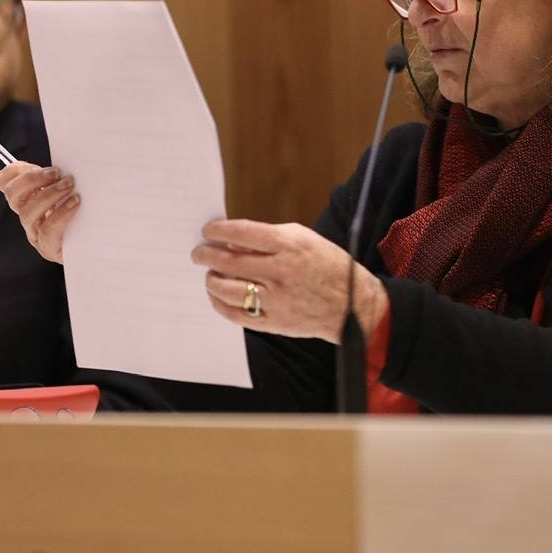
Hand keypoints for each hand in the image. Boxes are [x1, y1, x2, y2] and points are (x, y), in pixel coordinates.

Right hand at [0, 161, 79, 262]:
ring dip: (49, 195)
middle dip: (32, 180)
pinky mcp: (48, 248)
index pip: (4, 183)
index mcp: (28, 197)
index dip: (11, 172)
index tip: (31, 165)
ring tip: (70, 186)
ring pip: (27, 213)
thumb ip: (60, 176)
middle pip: (13, 195)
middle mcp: (27, 215)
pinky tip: (74, 202)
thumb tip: (64, 160)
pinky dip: (61, 213)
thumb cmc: (84, 211)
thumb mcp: (70, 189)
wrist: (98, 243)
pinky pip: (48, 230)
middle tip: (57, 173)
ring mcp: (35, 233)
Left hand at [192, 220, 388, 344]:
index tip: (208, 231)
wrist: (353, 304)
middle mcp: (280, 271)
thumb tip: (234, 239)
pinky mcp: (274, 322)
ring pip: (227, 289)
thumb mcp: (305, 239)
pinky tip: (217, 296)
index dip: (218, 231)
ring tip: (209, 275)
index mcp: (289, 245)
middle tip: (198, 254)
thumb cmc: (328, 266)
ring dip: (211, 280)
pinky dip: (220, 304)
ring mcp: (276, 299)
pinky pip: (236, 314)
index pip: (241, 233)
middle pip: (228, 261)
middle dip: (206, 255)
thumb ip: (270, 237)